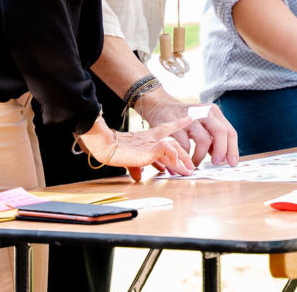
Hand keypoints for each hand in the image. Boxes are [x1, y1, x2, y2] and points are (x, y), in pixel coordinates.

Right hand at [78, 116, 194, 181]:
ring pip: (174, 147)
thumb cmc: (114, 151)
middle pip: (173, 143)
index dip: (177, 124)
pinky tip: (175, 164)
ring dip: (182, 159)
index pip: (166, 128)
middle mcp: (151, 138)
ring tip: (188, 170)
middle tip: (191, 166)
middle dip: (184, 155)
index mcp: (147, 138)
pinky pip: (167, 149)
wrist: (106, 146)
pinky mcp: (150, 148)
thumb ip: (136, 168)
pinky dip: (173, 156)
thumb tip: (138, 177)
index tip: (189, 118)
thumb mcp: (129, 161)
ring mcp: (151, 143)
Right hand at [142, 95, 238, 167]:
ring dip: (201, 156)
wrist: (162, 107)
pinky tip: (186, 159)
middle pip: (221, 132)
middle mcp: (204, 112)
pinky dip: (187, 156)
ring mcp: (189, 117)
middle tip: (216, 163)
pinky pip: (186, 145)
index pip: (229, 131)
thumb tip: (225, 159)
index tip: (232, 163)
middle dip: (221, 151)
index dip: (232, 149)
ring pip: (204, 140)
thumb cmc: (187, 122)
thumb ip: (214, 140)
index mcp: (214, 112)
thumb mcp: (204, 125)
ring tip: (196, 163)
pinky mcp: (175, 125)